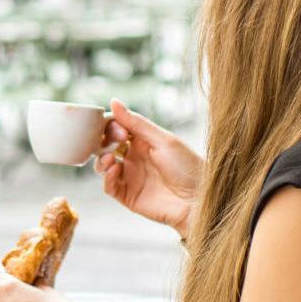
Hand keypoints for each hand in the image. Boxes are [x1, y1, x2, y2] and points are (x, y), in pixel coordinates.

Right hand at [96, 100, 201, 239]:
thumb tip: (114, 101)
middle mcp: (135, 158)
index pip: (117, 128)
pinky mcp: (128, 196)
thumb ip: (136, 122)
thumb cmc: (188, 167)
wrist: (198, 200)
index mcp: (144, 141)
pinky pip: (109, 186)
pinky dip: (107, 177)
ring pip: (103, 165)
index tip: (117, 130)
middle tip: (111, 143)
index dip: (111, 126)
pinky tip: (116, 170)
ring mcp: (131, 177)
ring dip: (101, 160)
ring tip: (110, 159)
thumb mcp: (163, 140)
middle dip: (102, 141)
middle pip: (106, 145)